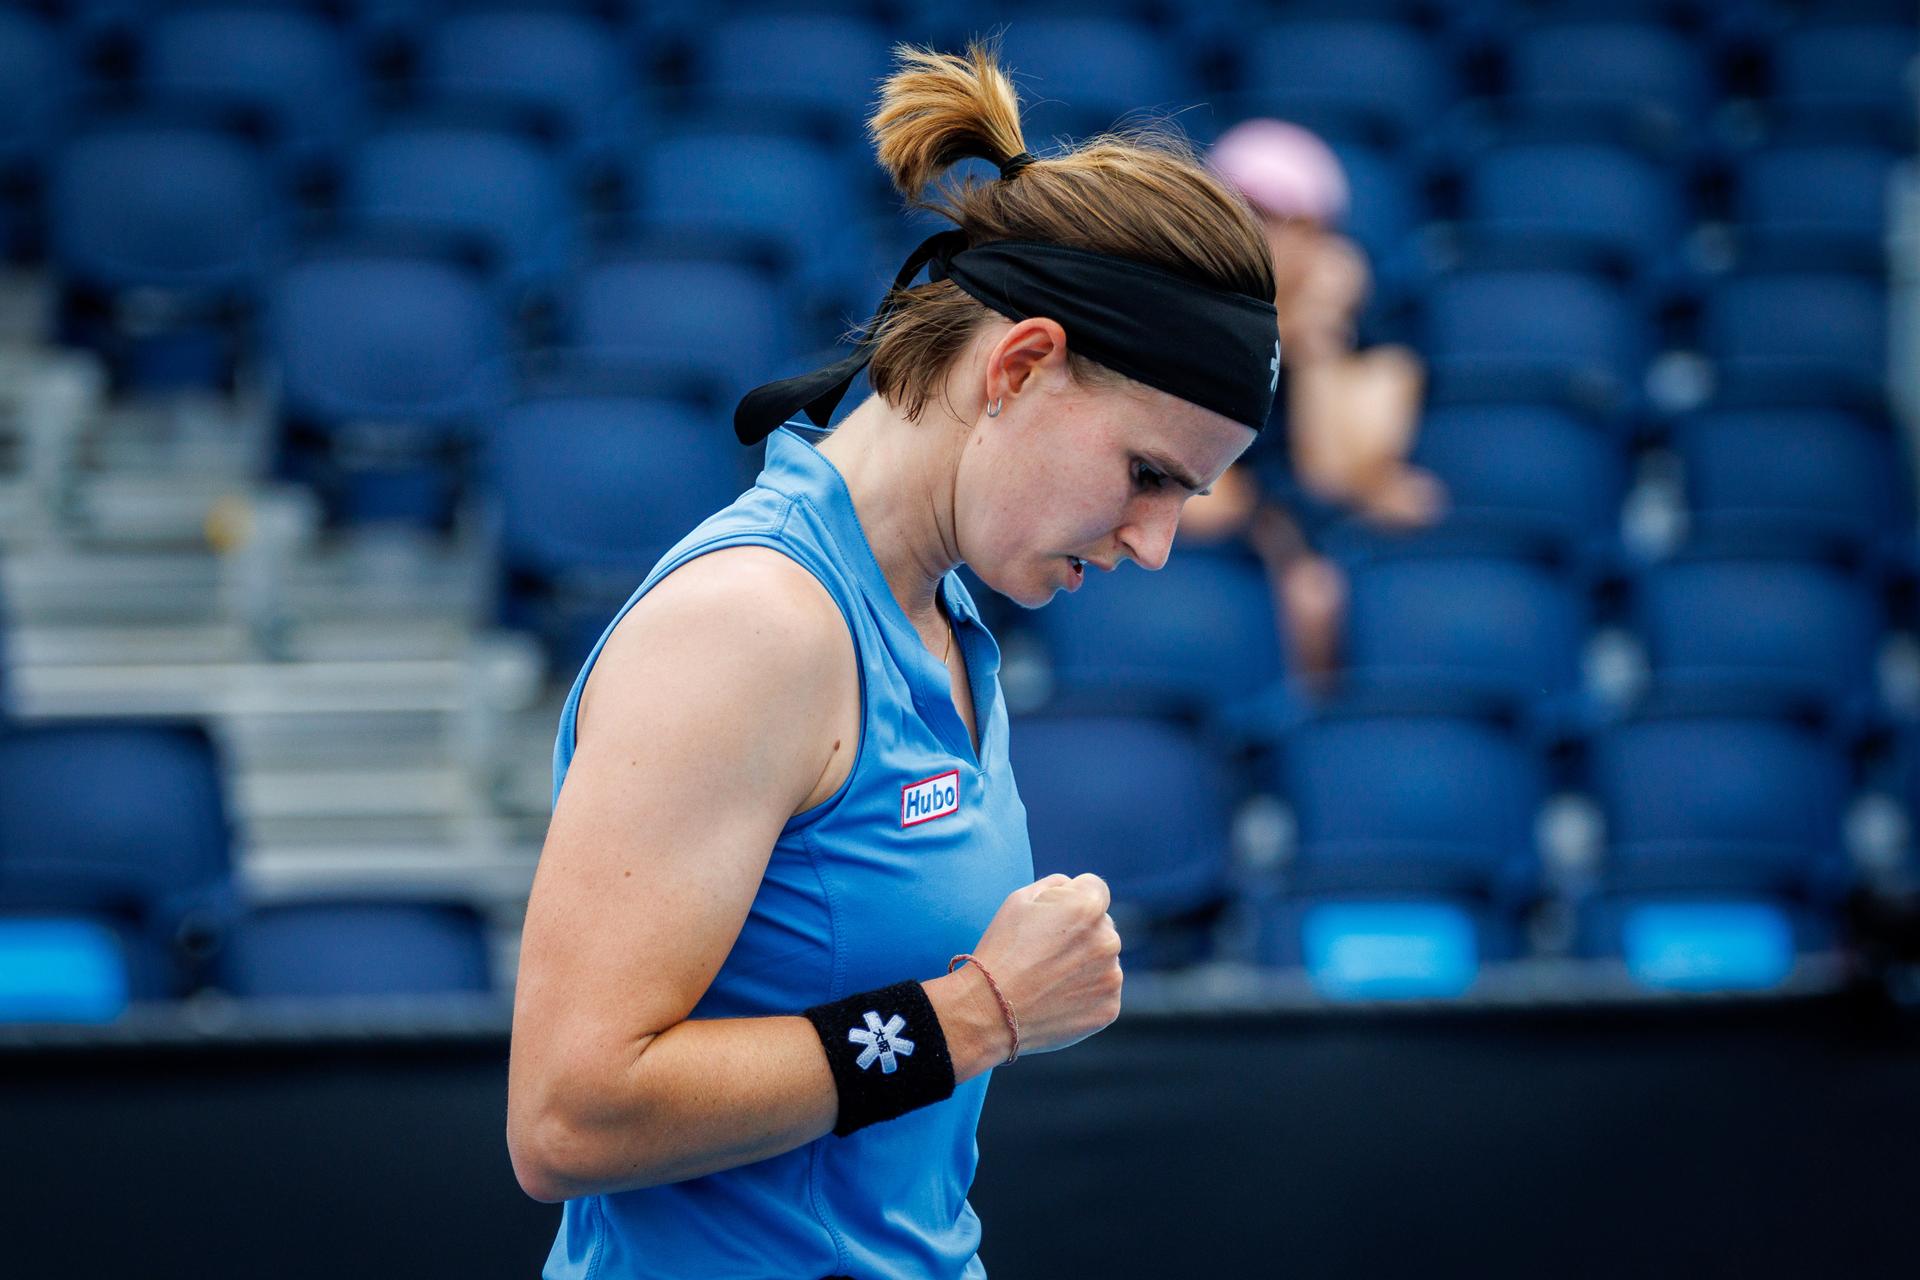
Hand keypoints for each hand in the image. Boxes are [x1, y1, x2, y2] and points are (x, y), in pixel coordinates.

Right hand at [966, 873, 1122, 1055]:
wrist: (992, 1009)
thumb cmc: (1002, 950)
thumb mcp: (1019, 899)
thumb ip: (1057, 885)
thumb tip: (1073, 887)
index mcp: (1087, 907)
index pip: (1095, 889)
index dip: (1072, 899)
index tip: (1053, 917)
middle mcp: (1108, 940)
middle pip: (1102, 926)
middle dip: (1081, 932)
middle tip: (1046, 952)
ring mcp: (1111, 976)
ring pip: (1103, 960)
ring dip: (1086, 963)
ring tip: (1050, 977)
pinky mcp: (1109, 1007)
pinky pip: (1103, 991)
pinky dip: (1086, 993)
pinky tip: (1057, 996)